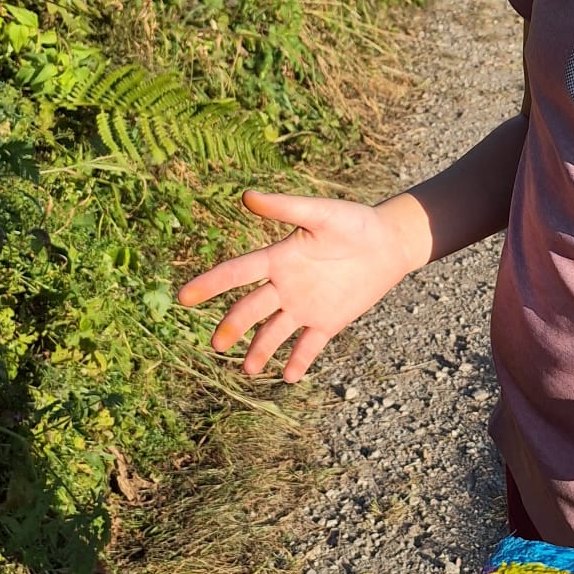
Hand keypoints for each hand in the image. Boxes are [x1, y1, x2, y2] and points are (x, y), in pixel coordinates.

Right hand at [176, 189, 415, 380]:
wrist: (389, 243)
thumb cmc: (354, 222)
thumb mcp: (320, 213)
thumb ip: (285, 208)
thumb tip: (246, 196)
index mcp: (277, 258)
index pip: (236, 273)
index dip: (210, 284)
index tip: (184, 298)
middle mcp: (284, 286)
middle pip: (251, 310)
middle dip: (233, 327)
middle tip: (218, 345)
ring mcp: (305, 307)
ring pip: (274, 333)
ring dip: (260, 351)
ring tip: (250, 369)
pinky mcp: (328, 322)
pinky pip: (309, 346)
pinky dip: (299, 361)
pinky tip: (289, 376)